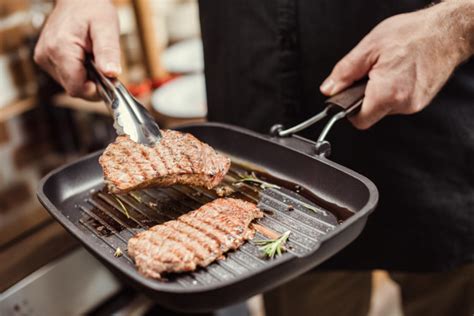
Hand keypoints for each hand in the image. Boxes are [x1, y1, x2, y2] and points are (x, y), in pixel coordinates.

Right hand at [34, 0, 120, 99]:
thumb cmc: (92, 9)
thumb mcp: (106, 28)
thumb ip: (108, 52)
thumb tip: (111, 74)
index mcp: (60, 48)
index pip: (76, 87)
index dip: (95, 90)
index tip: (109, 82)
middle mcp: (47, 55)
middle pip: (73, 88)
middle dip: (92, 83)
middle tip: (103, 66)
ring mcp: (44, 57)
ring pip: (70, 84)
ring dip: (85, 78)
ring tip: (93, 57)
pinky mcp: (45, 58)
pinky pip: (65, 76)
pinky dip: (78, 72)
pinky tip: (84, 58)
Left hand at [320, 1, 473, 128]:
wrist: (448, 30)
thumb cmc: (414, 34)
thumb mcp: (369, 47)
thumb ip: (345, 72)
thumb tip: (329, 88)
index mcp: (388, 93)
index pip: (360, 121)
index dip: (349, 110)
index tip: (347, 97)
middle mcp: (404, 103)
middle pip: (372, 113)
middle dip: (365, 96)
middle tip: (371, 73)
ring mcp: (415, 104)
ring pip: (385, 107)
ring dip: (381, 92)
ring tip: (388, 68)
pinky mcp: (422, 100)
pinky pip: (399, 101)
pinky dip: (394, 89)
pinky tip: (399, 72)